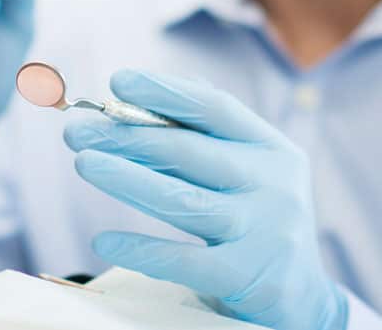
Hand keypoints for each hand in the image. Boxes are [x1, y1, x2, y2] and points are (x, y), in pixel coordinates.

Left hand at [63, 70, 347, 329]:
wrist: (304, 301)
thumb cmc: (260, 223)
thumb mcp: (251, 173)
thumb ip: (209, 137)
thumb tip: (145, 95)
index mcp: (273, 149)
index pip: (216, 108)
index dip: (165, 92)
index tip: (118, 81)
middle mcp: (274, 184)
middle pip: (189, 151)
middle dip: (127, 136)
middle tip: (78, 130)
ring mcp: (264, 231)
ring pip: (181, 199)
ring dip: (125, 178)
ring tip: (83, 163)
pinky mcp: (247, 276)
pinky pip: (181, 260)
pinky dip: (139, 248)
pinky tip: (102, 240)